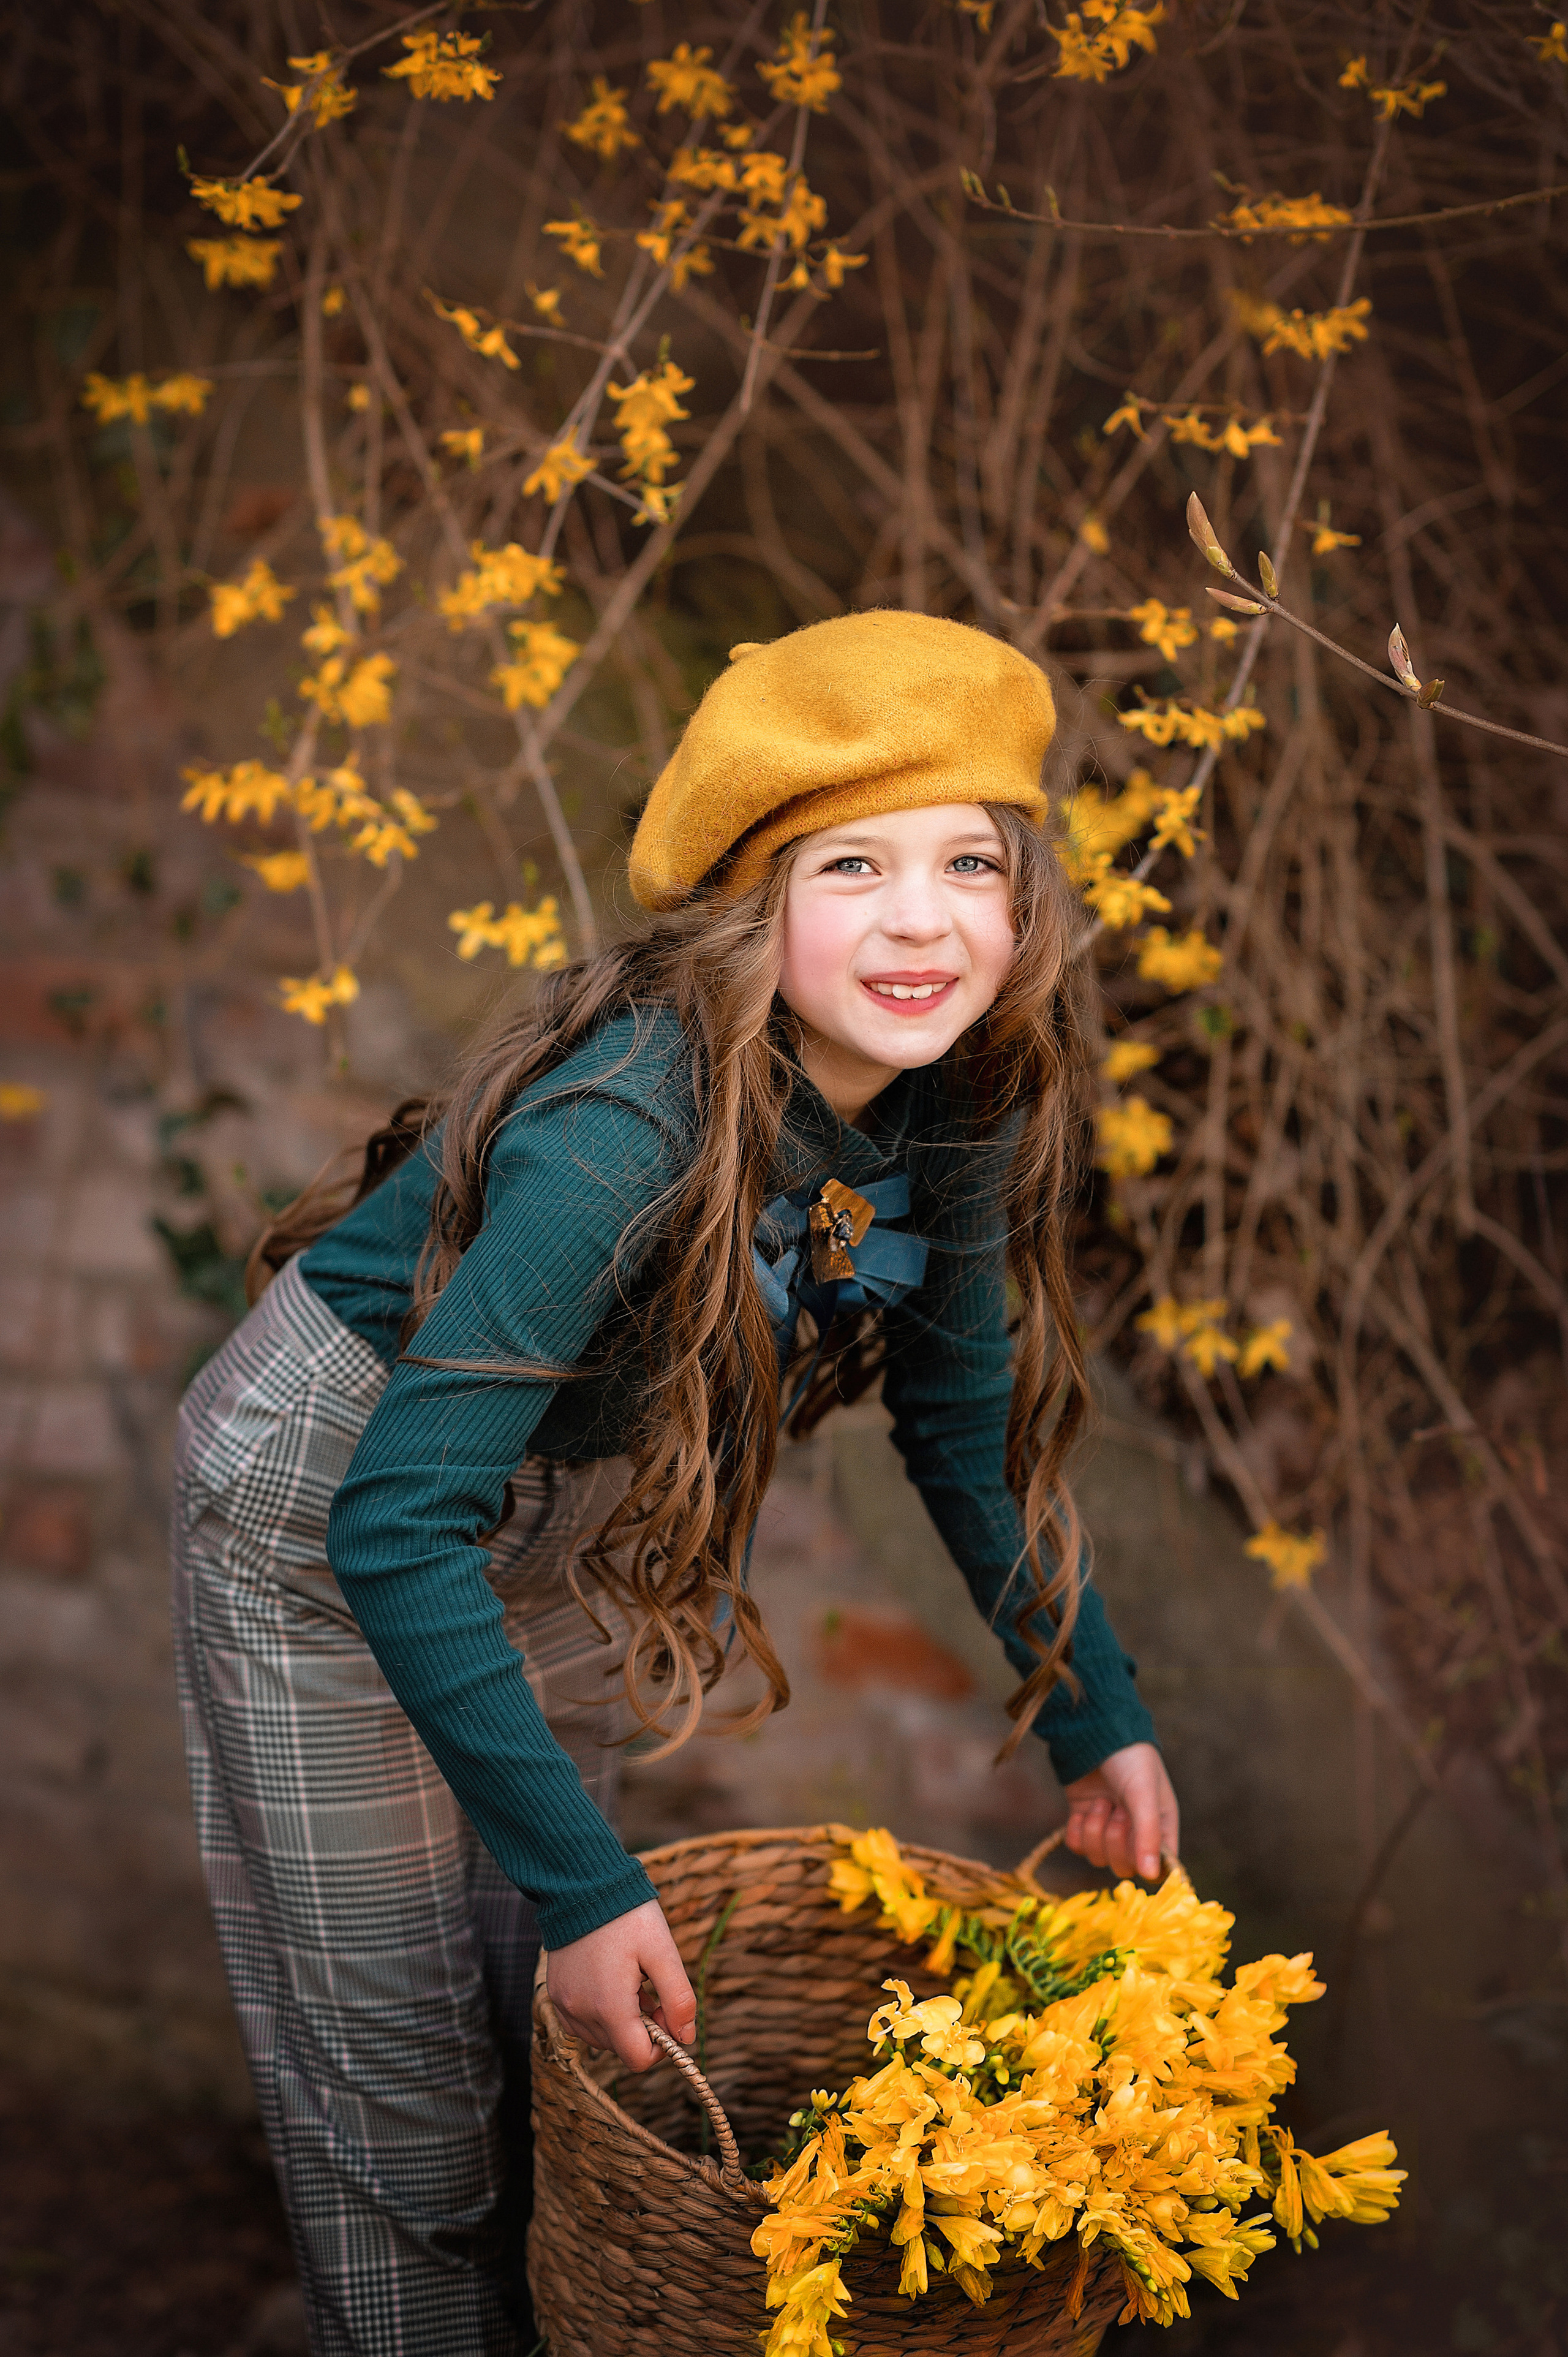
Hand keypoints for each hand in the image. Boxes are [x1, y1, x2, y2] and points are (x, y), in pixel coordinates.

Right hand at [546, 1897, 696, 2072]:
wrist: (582, 1884)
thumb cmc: (627, 1915)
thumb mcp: (663, 1952)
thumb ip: (679, 1999)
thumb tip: (687, 2037)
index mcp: (610, 2007)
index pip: (638, 2059)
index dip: (662, 2045)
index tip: (667, 2011)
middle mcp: (581, 2013)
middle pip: (621, 2048)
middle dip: (642, 2028)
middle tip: (651, 1987)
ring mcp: (564, 2004)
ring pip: (601, 2037)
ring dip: (621, 2020)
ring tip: (630, 1980)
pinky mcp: (556, 1993)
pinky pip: (581, 2022)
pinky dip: (600, 2012)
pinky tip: (609, 1980)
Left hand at [1062, 1742, 1178, 1883]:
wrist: (1096, 1732)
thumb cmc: (1130, 1760)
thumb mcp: (1144, 1794)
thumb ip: (1148, 1834)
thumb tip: (1151, 1876)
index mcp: (1160, 1827)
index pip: (1158, 1868)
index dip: (1145, 1863)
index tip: (1136, 1848)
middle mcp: (1135, 1833)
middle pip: (1123, 1867)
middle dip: (1114, 1840)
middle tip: (1115, 1810)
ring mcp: (1107, 1828)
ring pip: (1097, 1858)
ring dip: (1094, 1830)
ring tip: (1100, 1802)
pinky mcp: (1083, 1821)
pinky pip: (1076, 1846)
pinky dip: (1076, 1830)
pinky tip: (1081, 1810)